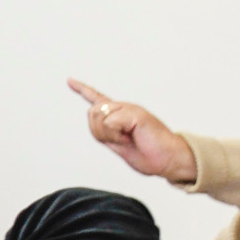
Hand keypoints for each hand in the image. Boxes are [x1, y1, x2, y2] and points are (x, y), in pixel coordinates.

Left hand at [67, 79, 197, 184]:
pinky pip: (111, 122)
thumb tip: (97, 116)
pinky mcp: (136, 113)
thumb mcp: (119, 144)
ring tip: (128, 138)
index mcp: (119, 115)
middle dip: (99, 132)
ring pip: (99, 116)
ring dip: (110, 135)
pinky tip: (133, 136)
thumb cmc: (148, 154)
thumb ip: (105, 132)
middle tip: (121, 141)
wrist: (169, 159)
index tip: (70, 80)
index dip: (82, 89)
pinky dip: (117, 135)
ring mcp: (130, 109)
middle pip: (92, 113)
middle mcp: (123, 108)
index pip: (98, 99)